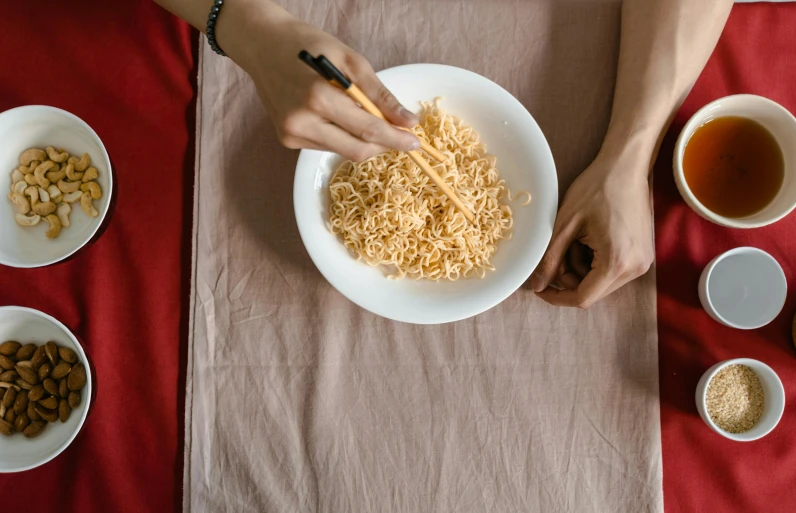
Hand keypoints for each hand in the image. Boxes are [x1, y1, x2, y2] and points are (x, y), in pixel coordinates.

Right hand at [224, 5, 419, 160]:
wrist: (262, 45)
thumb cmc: (309, 46)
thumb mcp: (351, 61)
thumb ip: (380, 95)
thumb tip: (408, 121)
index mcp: (319, 98)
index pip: (368, 131)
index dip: (395, 139)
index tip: (415, 143)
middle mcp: (302, 122)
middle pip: (356, 151)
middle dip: (382, 145)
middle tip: (400, 136)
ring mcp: (292, 134)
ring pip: (342, 151)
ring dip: (362, 140)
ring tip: (365, 116)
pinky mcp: (287, 140)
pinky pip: (326, 146)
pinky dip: (342, 136)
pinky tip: (337, 116)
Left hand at [529, 149, 654, 307]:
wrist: (626, 167)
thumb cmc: (596, 188)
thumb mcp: (565, 225)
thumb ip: (550, 259)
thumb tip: (537, 286)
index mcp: (616, 262)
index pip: (582, 298)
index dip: (556, 297)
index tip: (539, 288)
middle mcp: (635, 268)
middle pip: (592, 292)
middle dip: (569, 277)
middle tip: (559, 250)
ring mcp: (643, 262)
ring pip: (601, 282)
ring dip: (582, 268)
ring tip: (576, 238)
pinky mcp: (643, 255)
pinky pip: (613, 271)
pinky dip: (595, 262)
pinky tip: (589, 238)